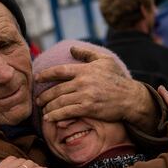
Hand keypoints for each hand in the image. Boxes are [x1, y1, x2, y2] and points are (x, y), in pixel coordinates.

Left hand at [34, 46, 152, 126]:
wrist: (130, 98)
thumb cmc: (118, 79)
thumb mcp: (105, 60)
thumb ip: (87, 54)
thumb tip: (71, 49)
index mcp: (84, 69)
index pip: (59, 71)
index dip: (45, 74)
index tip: (37, 78)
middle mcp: (83, 82)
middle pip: (56, 89)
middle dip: (44, 95)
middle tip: (38, 100)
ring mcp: (85, 96)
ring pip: (59, 102)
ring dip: (48, 107)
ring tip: (43, 110)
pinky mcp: (88, 109)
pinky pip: (67, 112)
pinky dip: (55, 115)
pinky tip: (49, 118)